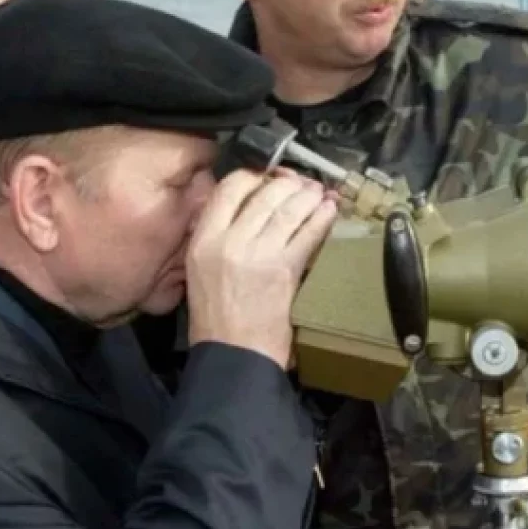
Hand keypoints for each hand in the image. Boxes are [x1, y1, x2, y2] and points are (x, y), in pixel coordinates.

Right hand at [185, 169, 337, 366]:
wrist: (233, 354)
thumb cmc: (215, 319)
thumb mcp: (198, 270)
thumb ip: (215, 236)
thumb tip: (242, 209)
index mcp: (203, 239)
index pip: (229, 188)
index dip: (255, 175)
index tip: (268, 176)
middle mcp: (229, 240)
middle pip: (265, 193)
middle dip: (289, 182)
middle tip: (301, 182)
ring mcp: (258, 253)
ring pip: (289, 209)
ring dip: (309, 195)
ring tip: (318, 191)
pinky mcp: (284, 269)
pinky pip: (308, 233)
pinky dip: (322, 218)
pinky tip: (329, 210)